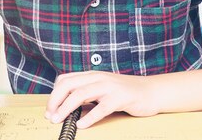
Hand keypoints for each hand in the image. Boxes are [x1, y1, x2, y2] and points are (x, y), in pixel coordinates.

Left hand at [45, 71, 160, 128]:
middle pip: (69, 85)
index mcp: (92, 75)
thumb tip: (67, 108)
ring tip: (59, 120)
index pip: (65, 79)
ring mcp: (109, 86)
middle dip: (55, 100)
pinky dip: (89, 117)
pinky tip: (82, 125)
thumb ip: (87, 94)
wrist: (152, 91)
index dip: (54, 94)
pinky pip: (101, 108)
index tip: (49, 109)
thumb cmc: (125, 93)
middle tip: (50, 116)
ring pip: (81, 94)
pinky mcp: (120, 97)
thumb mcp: (102, 89)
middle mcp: (98, 78)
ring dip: (66, 108)